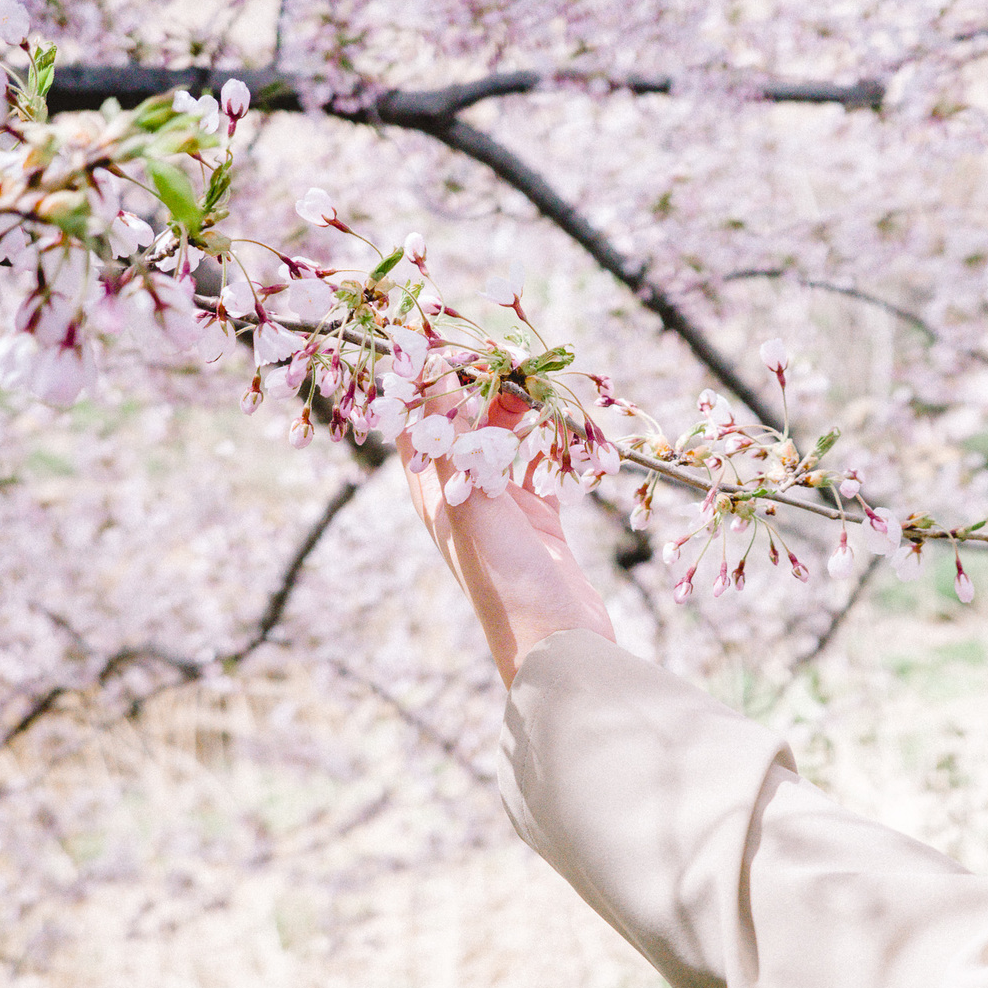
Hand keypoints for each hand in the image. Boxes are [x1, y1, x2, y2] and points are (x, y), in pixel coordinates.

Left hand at [400, 387, 614, 686]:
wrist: (559, 648)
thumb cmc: (508, 584)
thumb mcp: (475, 509)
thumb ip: (454, 444)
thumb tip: (430, 378)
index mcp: (435, 496)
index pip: (418, 422)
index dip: (430, 378)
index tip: (455, 339)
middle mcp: (462, 499)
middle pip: (464, 425)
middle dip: (486, 387)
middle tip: (518, 357)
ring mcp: (502, 510)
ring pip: (505, 441)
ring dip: (522, 412)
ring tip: (546, 384)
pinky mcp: (540, 522)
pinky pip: (542, 468)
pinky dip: (552, 445)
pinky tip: (569, 428)